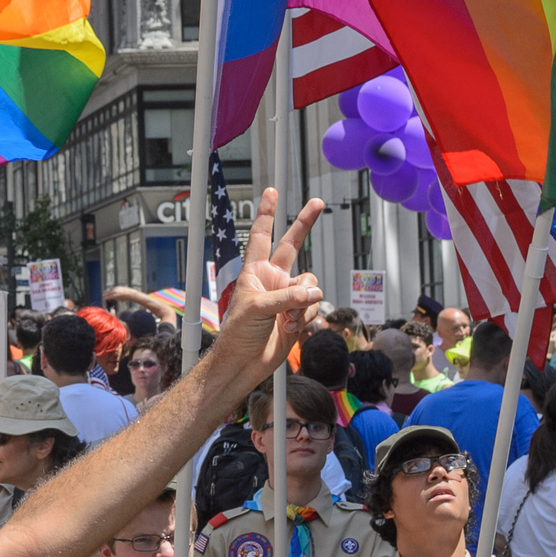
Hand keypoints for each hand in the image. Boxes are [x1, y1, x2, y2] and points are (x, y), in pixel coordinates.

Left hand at [217, 188, 326, 365]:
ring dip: (304, 303)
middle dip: (304, 224)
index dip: (267, 214)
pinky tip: (290, 329)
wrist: (244, 363)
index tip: (271, 192)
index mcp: (254, 272)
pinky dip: (306, 319)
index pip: (260, 236)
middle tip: (318, 202)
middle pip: (292, 245)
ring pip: (310, 285)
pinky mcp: (298, 315)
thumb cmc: (238, 334)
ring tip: (286, 320)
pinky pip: (314, 307)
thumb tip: (313, 293)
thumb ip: (286, 297)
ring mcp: (287, 297)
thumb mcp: (257, 309)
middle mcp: (272, 279)